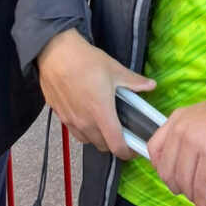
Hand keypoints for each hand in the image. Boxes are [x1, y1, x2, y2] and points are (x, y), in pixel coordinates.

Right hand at [37, 29, 154, 158]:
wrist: (55, 52)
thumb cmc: (86, 60)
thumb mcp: (114, 69)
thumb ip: (133, 81)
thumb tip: (151, 85)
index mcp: (101, 113)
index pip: (116, 145)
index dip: (127, 152)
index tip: (133, 148)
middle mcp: (85, 122)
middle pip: (102, 146)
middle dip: (113, 142)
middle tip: (119, 129)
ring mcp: (70, 120)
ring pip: (87, 140)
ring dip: (97, 137)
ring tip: (101, 120)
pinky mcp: (59, 115)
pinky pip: (74, 131)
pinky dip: (82, 128)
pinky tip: (84, 112)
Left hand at [148, 100, 205, 205]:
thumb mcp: (198, 116)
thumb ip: (186, 134)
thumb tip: (181, 162)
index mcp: (177, 119)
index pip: (154, 147)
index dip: (158, 166)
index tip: (167, 175)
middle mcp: (182, 130)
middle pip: (167, 169)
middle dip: (175, 185)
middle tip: (183, 190)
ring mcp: (196, 144)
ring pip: (183, 180)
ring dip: (189, 194)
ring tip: (196, 197)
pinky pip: (201, 186)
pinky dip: (201, 200)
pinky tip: (202, 204)